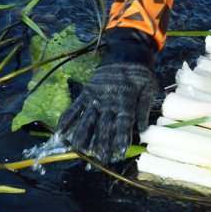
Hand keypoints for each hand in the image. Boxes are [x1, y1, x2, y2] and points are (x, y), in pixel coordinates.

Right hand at [55, 29, 156, 163]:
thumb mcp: (149, 89)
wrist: (126, 51)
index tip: (119, 154)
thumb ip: (144, 109)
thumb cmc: (140, 72)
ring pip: (87, 120)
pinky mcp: (86, 92)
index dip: (120, 139)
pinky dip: (67, 119)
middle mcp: (108, 101)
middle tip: (101, 160)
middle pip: (104, 126)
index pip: (123, 125)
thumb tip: (142, 130)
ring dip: (83, 136)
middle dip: (102, 144)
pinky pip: (75, 108)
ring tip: (79, 150)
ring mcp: (95, 97)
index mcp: (126, 101)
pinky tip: (61, 132)